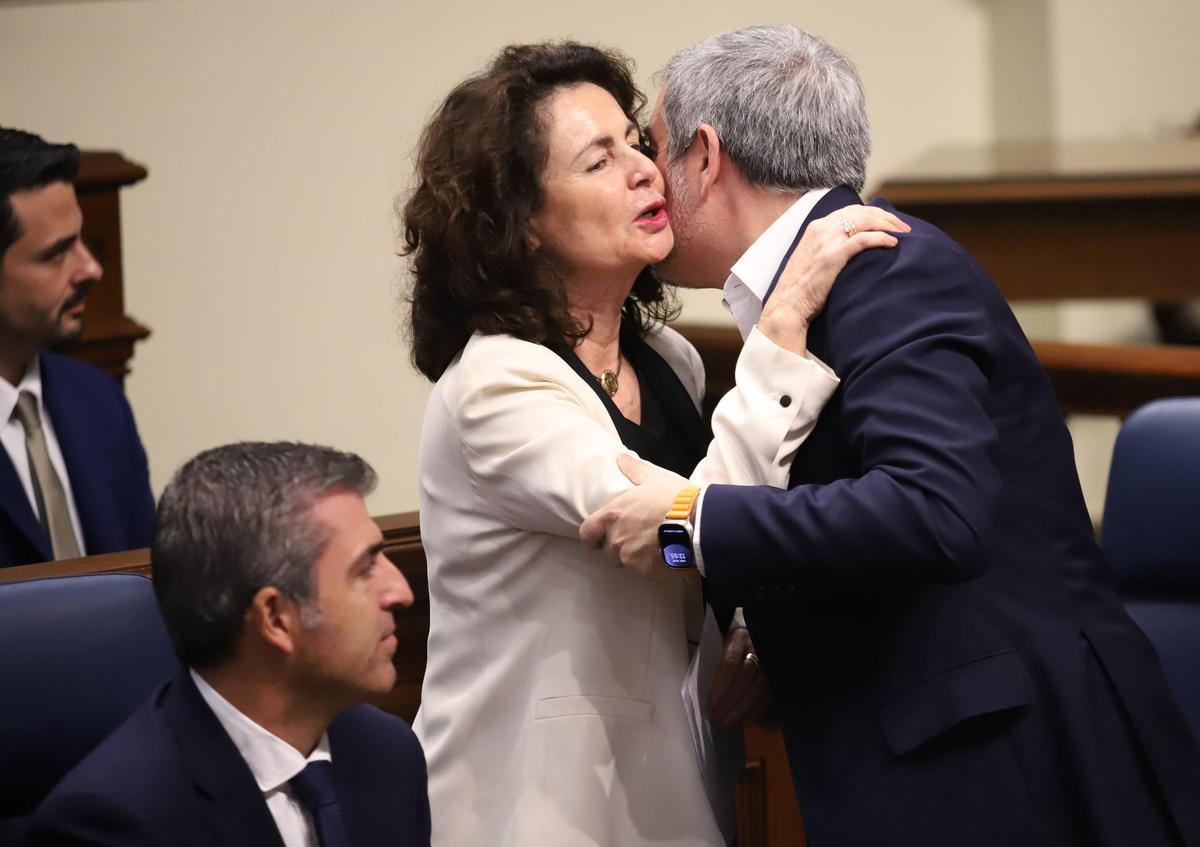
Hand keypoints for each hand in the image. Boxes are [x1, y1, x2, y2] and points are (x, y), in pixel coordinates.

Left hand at [580, 454, 687, 578]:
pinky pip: (643, 572)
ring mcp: (629, 557)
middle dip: (618, 548)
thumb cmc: (673, 498)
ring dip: (633, 558)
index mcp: (612, 516)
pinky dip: (651, 566)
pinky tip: (664, 556)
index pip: (587, 533)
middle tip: (635, 540)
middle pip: (606, 551)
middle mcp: (616, 539)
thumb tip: (621, 458)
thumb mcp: (653, 479)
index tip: (598, 538)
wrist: (697, 522)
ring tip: (651, 548)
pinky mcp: (645, 571)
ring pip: (624, 563)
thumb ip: (634, 470)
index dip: (592, 537)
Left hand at [709, 627, 769, 728]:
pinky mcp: (778, 676)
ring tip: (727, 723)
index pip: (730, 663)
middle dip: (730, 702)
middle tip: (717, 720)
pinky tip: (744, 721)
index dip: (721, 686)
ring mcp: (771, 661)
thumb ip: (715, 666)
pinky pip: (769, 696)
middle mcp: (758, 647)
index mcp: (739, 638)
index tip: (711, 705)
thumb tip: (706, 695)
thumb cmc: (727, 647)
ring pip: (759, 689)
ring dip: (742, 710)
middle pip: (746, 678)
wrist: (750, 640)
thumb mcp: (719, 648)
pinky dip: (756, 711)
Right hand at [758, 204, 910, 355]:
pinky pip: (863, 239)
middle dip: (886, 217)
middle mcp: (821, 229)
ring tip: (904, 234)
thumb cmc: (801, 289)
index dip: (874, 213)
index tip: (889, 223)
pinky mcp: (832, 256)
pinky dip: (881, 238)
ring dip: (888, 225)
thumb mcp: (812, 260)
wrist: (787, 306)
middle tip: (904, 227)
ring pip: (865, 221)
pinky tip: (893, 244)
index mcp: (815, 227)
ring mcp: (826, 241)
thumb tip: (852, 250)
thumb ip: (828, 248)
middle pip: (862, 212)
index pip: (851, 210)